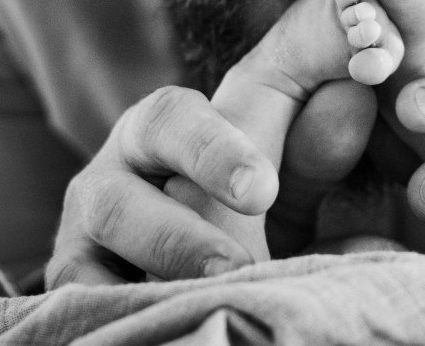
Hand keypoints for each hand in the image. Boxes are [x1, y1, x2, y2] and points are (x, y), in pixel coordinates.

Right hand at [46, 80, 376, 286]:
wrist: (191, 267)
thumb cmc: (239, 208)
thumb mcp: (281, 178)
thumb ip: (313, 147)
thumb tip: (354, 101)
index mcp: (163, 130)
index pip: (174, 119)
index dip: (213, 151)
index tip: (260, 190)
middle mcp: (110, 175)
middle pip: (114, 196)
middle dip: (175, 233)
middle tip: (233, 265)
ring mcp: (80, 236)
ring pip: (86, 252)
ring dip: (151, 280)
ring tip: (211, 301)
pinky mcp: (71, 287)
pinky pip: (76, 301)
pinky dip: (112, 313)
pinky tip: (163, 325)